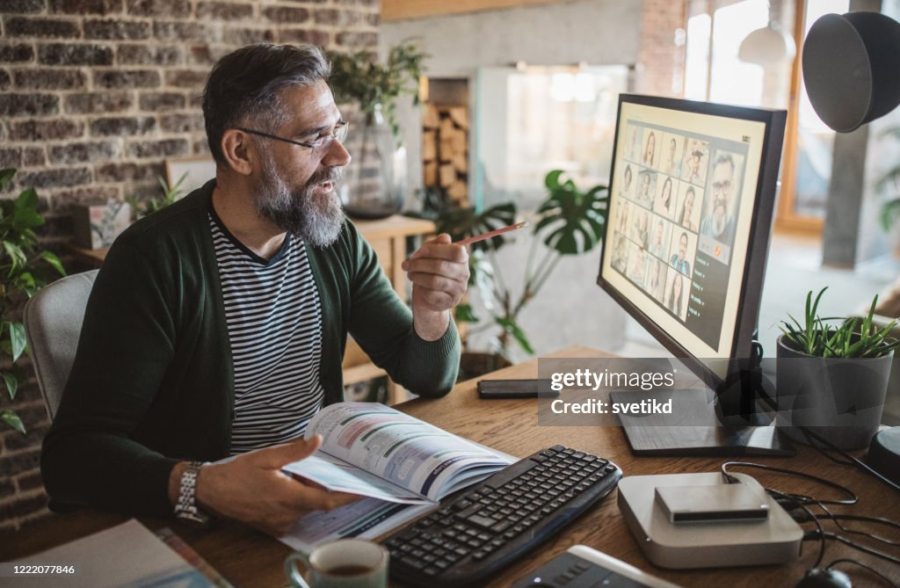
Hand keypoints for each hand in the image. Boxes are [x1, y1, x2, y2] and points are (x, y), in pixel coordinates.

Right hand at [191, 436, 359, 535]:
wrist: (212, 492)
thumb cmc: (238, 474)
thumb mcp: (268, 456)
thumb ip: (296, 452)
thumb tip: (317, 442)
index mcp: (288, 496)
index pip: (328, 501)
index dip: (348, 497)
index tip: (364, 490)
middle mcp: (287, 514)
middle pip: (319, 503)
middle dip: (328, 488)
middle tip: (339, 471)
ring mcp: (280, 522)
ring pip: (307, 508)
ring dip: (311, 493)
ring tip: (309, 473)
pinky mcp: (273, 526)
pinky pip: (295, 513)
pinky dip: (299, 500)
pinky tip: (294, 484)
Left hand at [401, 233, 468, 339]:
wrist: (429, 296)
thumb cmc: (430, 270)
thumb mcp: (431, 254)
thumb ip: (436, 244)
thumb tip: (445, 237)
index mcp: (462, 258)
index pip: (455, 251)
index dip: (435, 250)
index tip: (420, 252)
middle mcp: (464, 274)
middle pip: (440, 266)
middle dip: (419, 264)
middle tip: (407, 265)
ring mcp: (459, 289)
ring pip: (434, 281)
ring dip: (417, 277)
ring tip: (411, 275)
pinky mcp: (450, 302)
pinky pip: (431, 294)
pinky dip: (422, 289)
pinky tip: (420, 287)